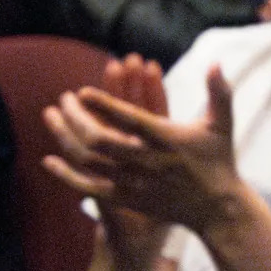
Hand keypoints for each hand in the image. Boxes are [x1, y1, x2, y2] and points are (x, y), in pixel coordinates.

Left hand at [42, 63, 241, 233]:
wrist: (217, 208)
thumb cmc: (219, 161)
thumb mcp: (222, 125)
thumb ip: (218, 93)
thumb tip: (216, 62)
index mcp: (167, 139)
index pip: (129, 119)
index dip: (103, 105)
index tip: (82, 92)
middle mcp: (147, 161)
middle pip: (99, 139)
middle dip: (75, 117)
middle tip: (63, 99)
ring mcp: (134, 182)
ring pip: (88, 160)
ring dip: (65, 137)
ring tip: (51, 116)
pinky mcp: (127, 198)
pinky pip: (89, 188)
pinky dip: (66, 175)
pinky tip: (48, 160)